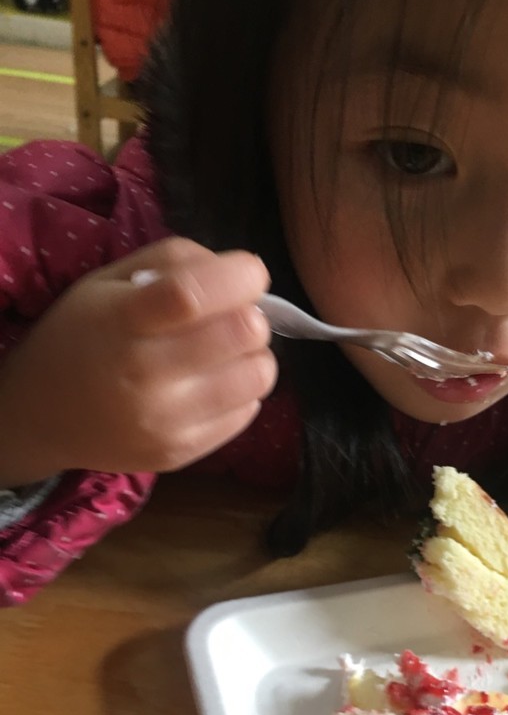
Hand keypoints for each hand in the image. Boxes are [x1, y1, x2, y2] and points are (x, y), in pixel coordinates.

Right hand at [0, 238, 274, 483]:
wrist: (42, 416)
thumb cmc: (82, 334)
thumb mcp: (109, 280)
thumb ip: (175, 261)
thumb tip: (240, 273)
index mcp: (122, 321)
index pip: (194, 295)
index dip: (241, 277)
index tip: (248, 273)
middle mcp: (144, 376)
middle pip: (244, 334)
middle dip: (252, 314)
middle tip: (232, 316)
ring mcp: (166, 422)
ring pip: (259, 376)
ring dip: (253, 355)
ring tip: (225, 352)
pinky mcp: (182, 453)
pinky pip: (248, 412)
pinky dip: (240, 390)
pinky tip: (210, 384)